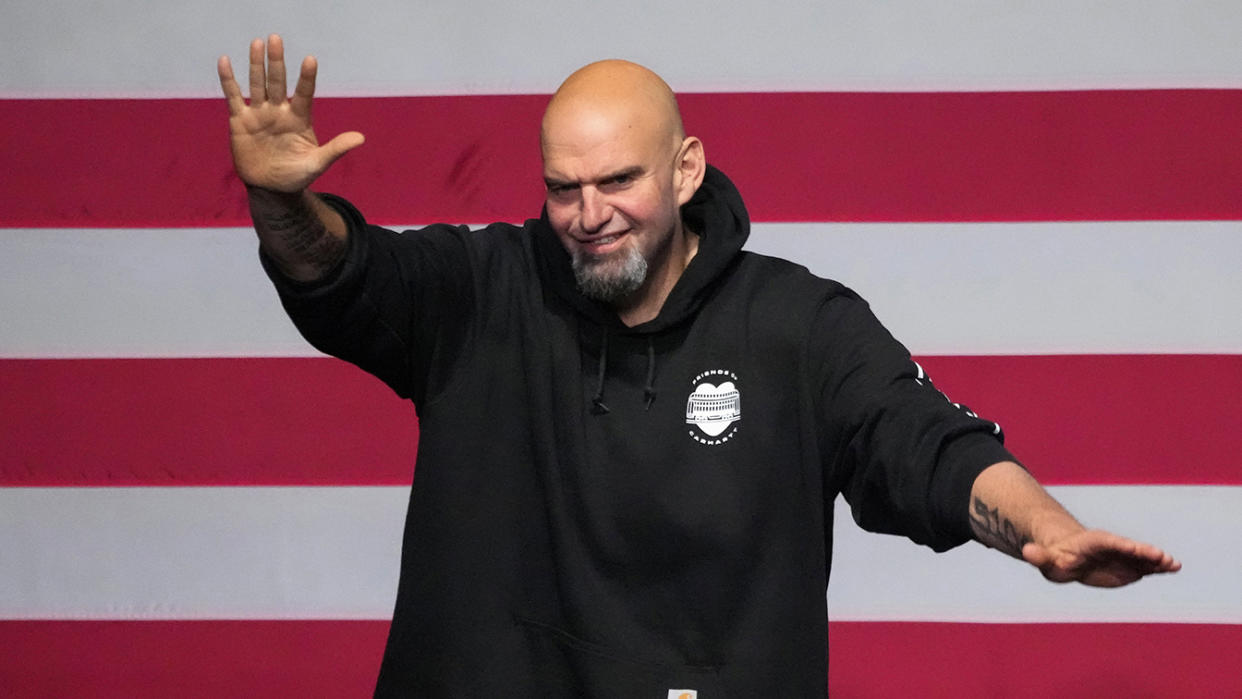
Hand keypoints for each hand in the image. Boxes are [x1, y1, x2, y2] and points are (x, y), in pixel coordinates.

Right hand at [217, 34, 363, 191]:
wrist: (271, 188)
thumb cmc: (296, 175)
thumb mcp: (317, 163)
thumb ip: (336, 149)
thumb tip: (361, 138)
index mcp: (299, 119)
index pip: (304, 93)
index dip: (306, 78)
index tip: (310, 60)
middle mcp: (279, 111)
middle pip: (277, 82)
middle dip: (276, 62)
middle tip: (276, 38)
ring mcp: (260, 114)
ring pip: (257, 84)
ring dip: (256, 64)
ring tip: (257, 42)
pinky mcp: (240, 121)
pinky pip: (234, 97)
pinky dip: (229, 80)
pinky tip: (225, 60)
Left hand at [1022, 529, 1180, 587]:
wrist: (1064, 556)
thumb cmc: (1053, 557)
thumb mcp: (1044, 559)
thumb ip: (1039, 556)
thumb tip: (1026, 552)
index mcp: (1091, 543)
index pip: (1109, 543)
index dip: (1123, 546)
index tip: (1137, 549)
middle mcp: (1110, 547)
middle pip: (1129, 549)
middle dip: (1145, 553)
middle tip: (1164, 558)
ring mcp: (1120, 556)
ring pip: (1140, 558)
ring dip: (1156, 561)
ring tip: (1174, 565)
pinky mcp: (1127, 566)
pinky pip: (1145, 566)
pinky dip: (1158, 567)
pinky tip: (1173, 568)